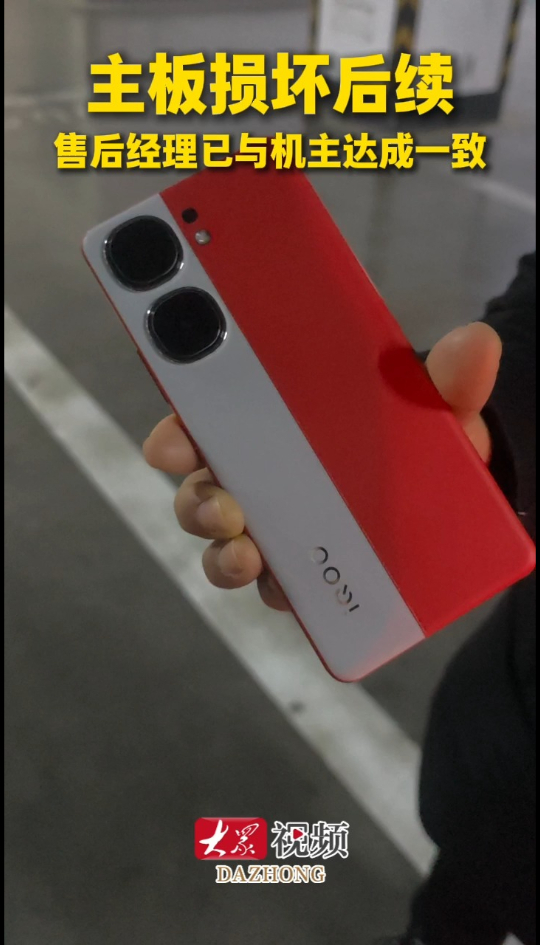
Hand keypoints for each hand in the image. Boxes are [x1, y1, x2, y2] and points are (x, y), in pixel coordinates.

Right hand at [143, 322, 501, 610]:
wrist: (455, 498)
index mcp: (275, 420)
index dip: (179, 432)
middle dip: (196, 501)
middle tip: (221, 508)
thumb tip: (477, 345)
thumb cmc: (421, 436)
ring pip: (226, 544)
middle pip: (204, 488)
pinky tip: (289, 591)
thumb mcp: (436, 403)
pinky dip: (275, 590)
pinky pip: (275, 587)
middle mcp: (263, 475)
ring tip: (248, 559)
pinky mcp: (304, 573)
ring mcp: (279, 528)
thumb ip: (449, 378)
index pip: (209, 420)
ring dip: (223, 555)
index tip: (170, 445)